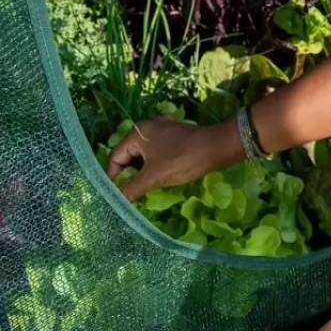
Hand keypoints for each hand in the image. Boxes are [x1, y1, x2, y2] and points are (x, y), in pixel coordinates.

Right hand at [106, 115, 239, 202]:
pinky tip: (153, 180)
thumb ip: (130, 189)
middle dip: (125, 176)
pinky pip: (154, 153)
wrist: (217, 147)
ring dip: (138, 172)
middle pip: (126, 155)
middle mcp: (146, 128)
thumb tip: (113, 203)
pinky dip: (150, 166)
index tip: (113, 198)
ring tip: (138, 192)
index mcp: (138, 133)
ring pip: (141, 155)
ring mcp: (161, 130)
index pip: (114, 158)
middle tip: (125, 197)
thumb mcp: (154, 177)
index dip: (112, 179)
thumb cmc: (183, 159)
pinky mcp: (172, 137)